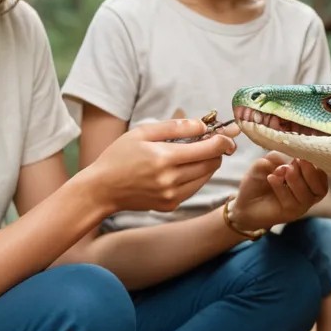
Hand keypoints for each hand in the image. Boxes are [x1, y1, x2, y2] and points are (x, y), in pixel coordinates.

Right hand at [85, 117, 236, 214]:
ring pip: (205, 177)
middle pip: (212, 163)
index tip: (228, 134)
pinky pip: (194, 188)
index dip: (223, 140)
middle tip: (215, 141)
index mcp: (164, 158)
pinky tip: (184, 167)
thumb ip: (174, 127)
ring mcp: (171, 195)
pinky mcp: (170, 205)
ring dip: (208, 163)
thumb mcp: (142, 133)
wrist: (102, 189)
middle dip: (218, 150)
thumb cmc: (118, 156)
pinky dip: (196, 176)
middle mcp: (170, 180)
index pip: (208, 149)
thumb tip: (202, 125)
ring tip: (197, 152)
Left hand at [226, 153, 327, 233]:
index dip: (315, 163)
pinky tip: (271, 178)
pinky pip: (291, 202)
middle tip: (294, 163)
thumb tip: (290, 157)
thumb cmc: (259, 181)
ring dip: (295, 180)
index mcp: (308, 180)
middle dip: (309, 172)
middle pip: (320, 187)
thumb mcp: (267, 162)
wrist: (243, 202)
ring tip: (280, 171)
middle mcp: (308, 194)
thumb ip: (279, 156)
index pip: (322, 173)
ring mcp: (300, 206)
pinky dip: (281, 188)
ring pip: (307, 196)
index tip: (301, 154)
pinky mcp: (289, 214)